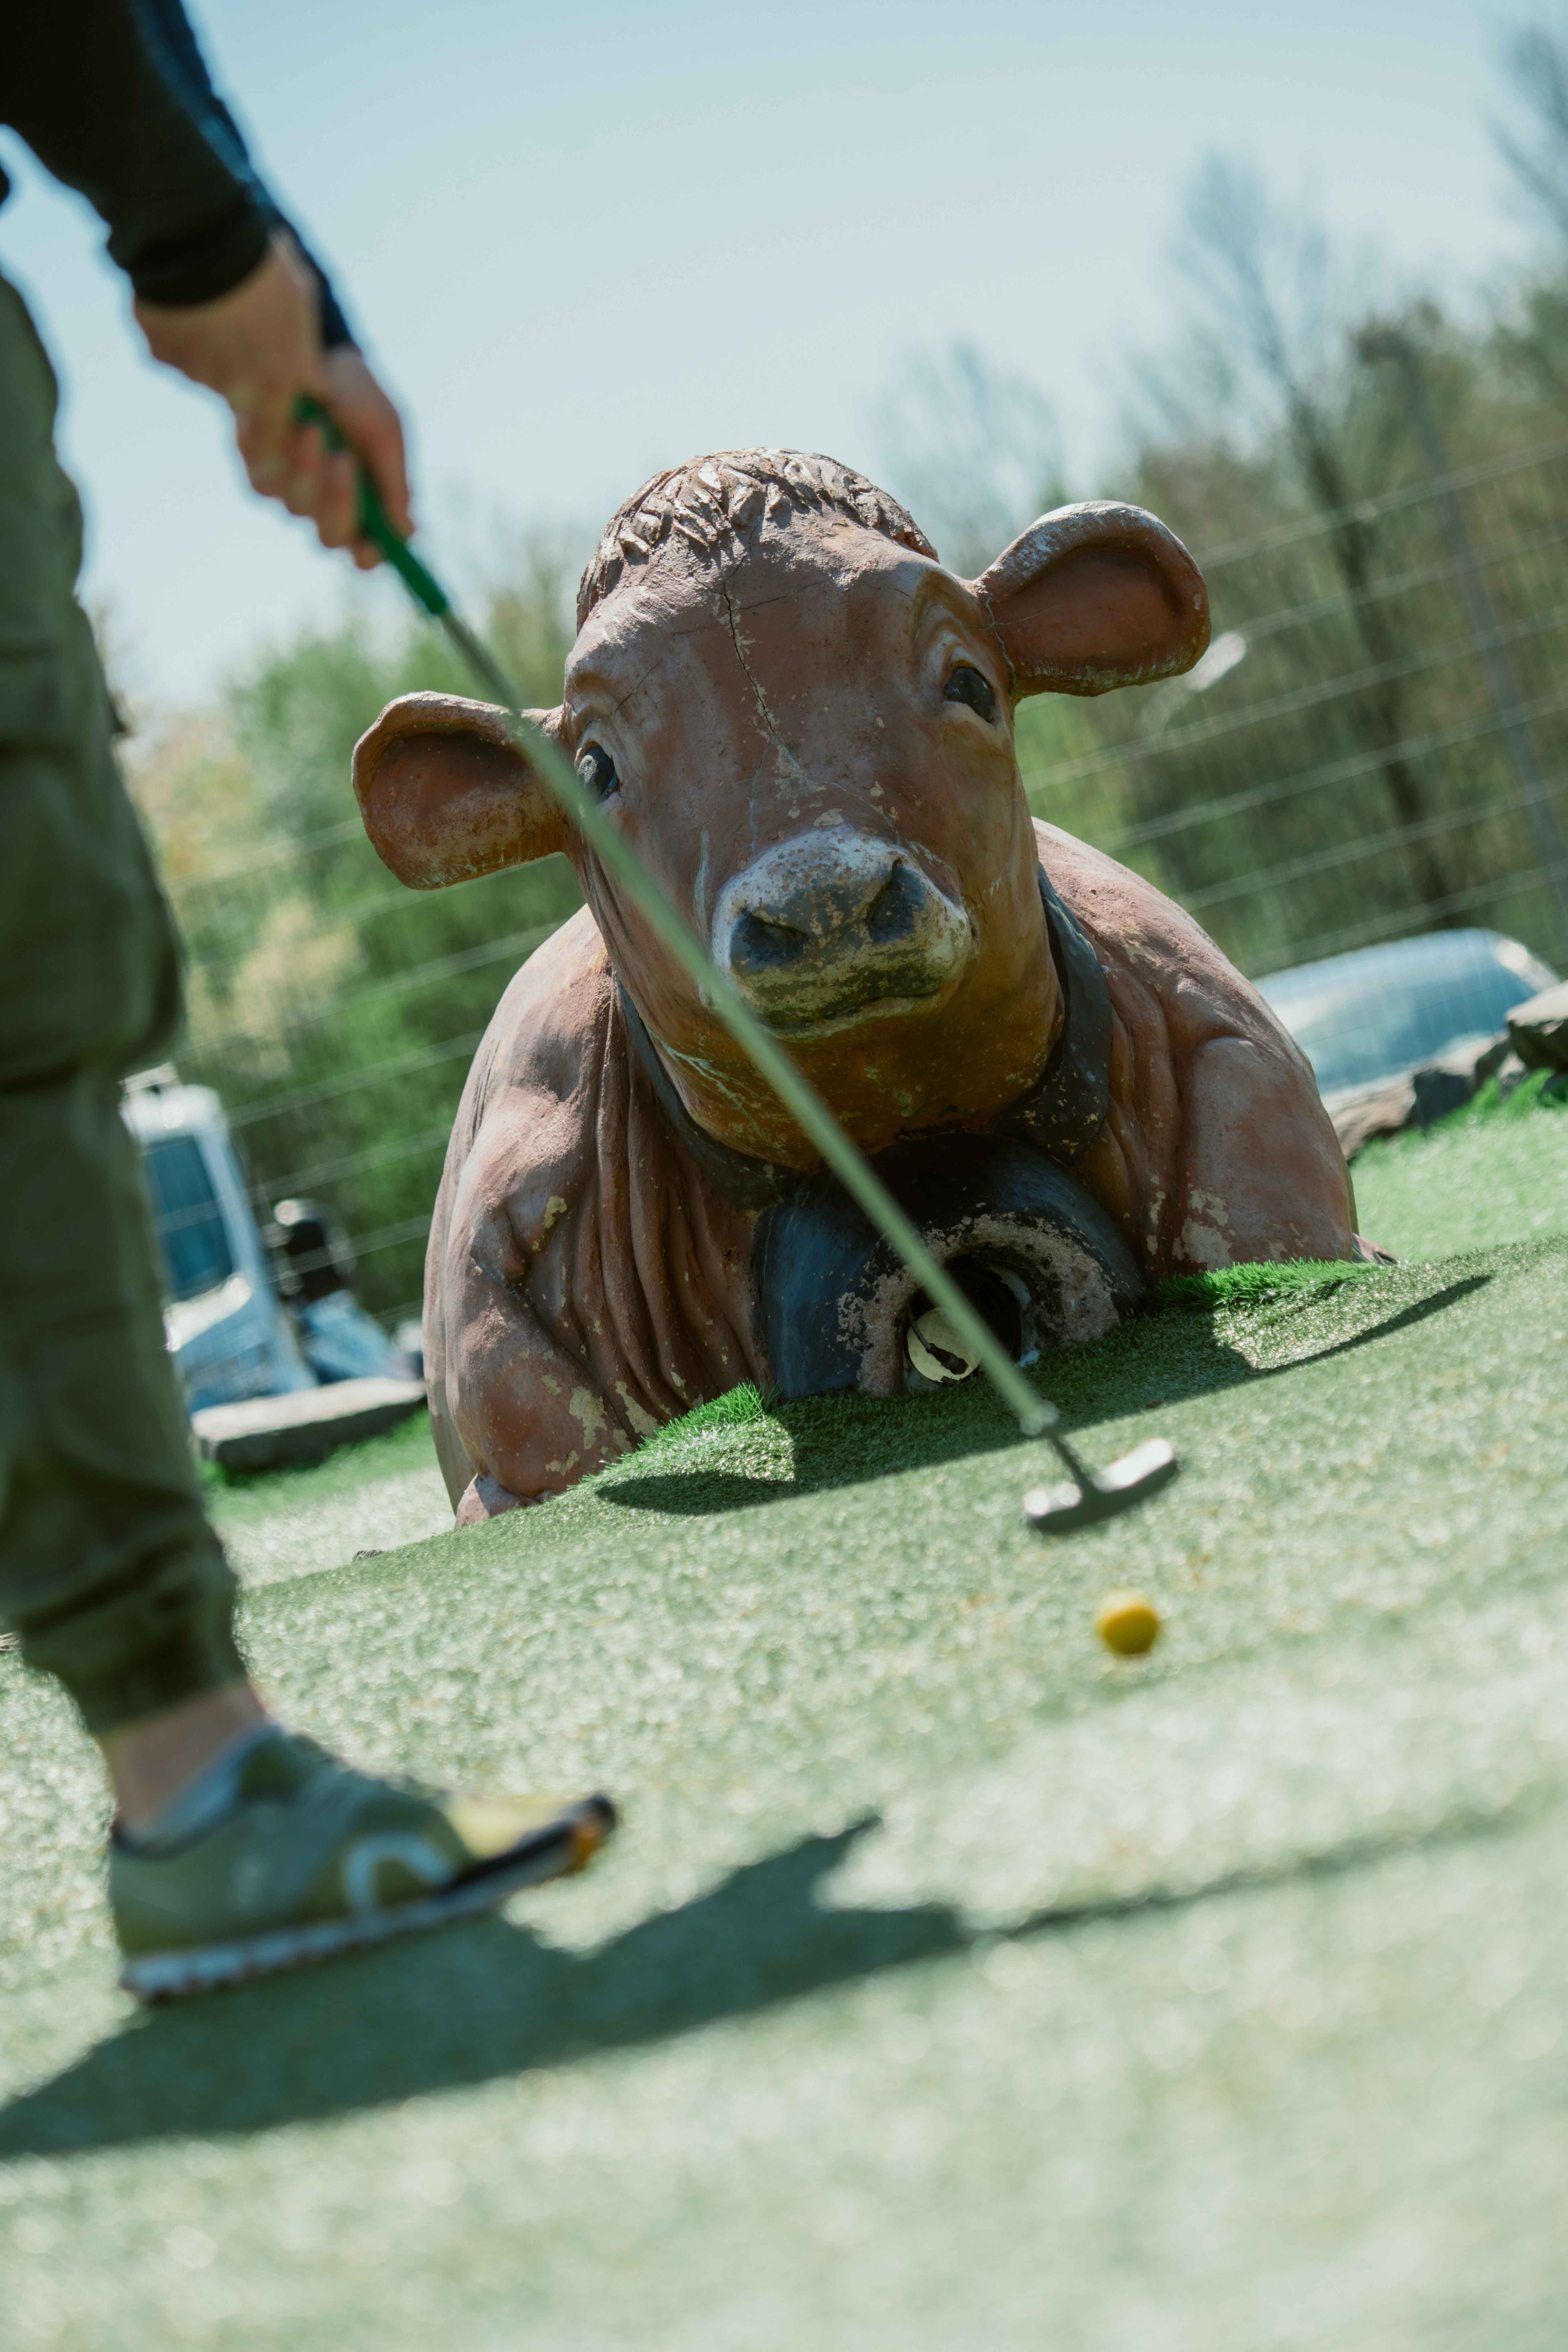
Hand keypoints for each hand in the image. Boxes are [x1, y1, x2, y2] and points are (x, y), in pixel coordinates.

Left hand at [134, 231, 411, 566]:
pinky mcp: (260, 472)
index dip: (369, 553)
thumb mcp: (386, 432)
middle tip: (343, 460)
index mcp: (367, 502)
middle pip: (331, 537)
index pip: (367, 550)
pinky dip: (278, 451)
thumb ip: (395, 483)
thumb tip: (407, 531)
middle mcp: (329, 504)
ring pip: (296, 508)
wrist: (310, 350)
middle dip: (338, 502)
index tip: (371, 542)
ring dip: (306, 467)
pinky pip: (264, 484)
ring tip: (312, 424)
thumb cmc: (357, 393)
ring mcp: (292, 491)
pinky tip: (289, 418)